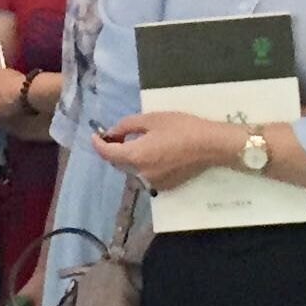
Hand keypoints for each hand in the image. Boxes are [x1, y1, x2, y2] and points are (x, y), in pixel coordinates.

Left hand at [92, 112, 241, 192]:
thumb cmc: (181, 128)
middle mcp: (140, 174)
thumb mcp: (152, 119)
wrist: (210, 145)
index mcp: (135, 156)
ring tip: (133, 142)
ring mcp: (153, 183)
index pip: (107, 154)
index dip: (97, 144)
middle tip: (116, 134)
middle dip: (113, 150)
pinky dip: (142, 165)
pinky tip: (152, 153)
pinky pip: (145, 175)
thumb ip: (127, 126)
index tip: (95, 135)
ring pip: (132, 170)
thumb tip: (112, 132)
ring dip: (128, 158)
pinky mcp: (165, 186)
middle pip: (118, 163)